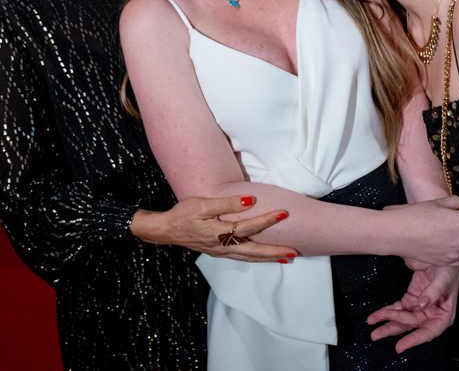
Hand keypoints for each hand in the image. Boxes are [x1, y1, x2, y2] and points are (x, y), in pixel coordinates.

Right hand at [131, 195, 297, 262]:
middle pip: (254, 252)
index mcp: (219, 234)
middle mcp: (222, 247)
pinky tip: (263, 256)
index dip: (267, 220)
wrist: (164, 230)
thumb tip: (251, 201)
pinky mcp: (218, 253)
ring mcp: (220, 252)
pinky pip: (242, 258)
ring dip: (268, 258)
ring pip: (249, 258)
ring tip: (286, 257)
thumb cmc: (182, 214)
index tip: (284, 213)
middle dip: (275, 252)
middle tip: (294, 251)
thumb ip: (227, 203)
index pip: (249, 227)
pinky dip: (255, 258)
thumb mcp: (203, 204)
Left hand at [368, 264, 458, 352]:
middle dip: (393, 328)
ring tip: (372, 323)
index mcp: (444, 314)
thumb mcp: (444, 278)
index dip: (414, 340)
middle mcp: (431, 314)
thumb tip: (423, 305)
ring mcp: (420, 307)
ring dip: (387, 321)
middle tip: (377, 333)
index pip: (428, 332)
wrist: (439, 253)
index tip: (400, 346)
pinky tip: (377, 314)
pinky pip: (398, 307)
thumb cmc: (449, 267)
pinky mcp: (411, 299)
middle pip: (411, 325)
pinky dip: (387, 310)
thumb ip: (433, 292)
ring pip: (402, 319)